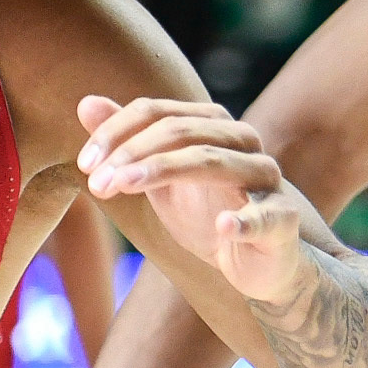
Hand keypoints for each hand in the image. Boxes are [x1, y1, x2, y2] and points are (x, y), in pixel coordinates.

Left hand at [75, 96, 309, 307]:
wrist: (257, 264)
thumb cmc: (205, 213)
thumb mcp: (159, 177)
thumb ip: (127, 140)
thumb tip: (85, 103)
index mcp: (212, 125)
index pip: (157, 112)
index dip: (116, 133)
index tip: (85, 163)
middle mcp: (241, 141)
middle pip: (180, 132)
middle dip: (131, 154)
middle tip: (96, 183)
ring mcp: (265, 178)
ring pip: (211, 162)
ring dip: (162, 171)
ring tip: (123, 185)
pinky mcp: (282, 220)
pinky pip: (264, 216)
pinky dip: (244, 220)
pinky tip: (222, 228)